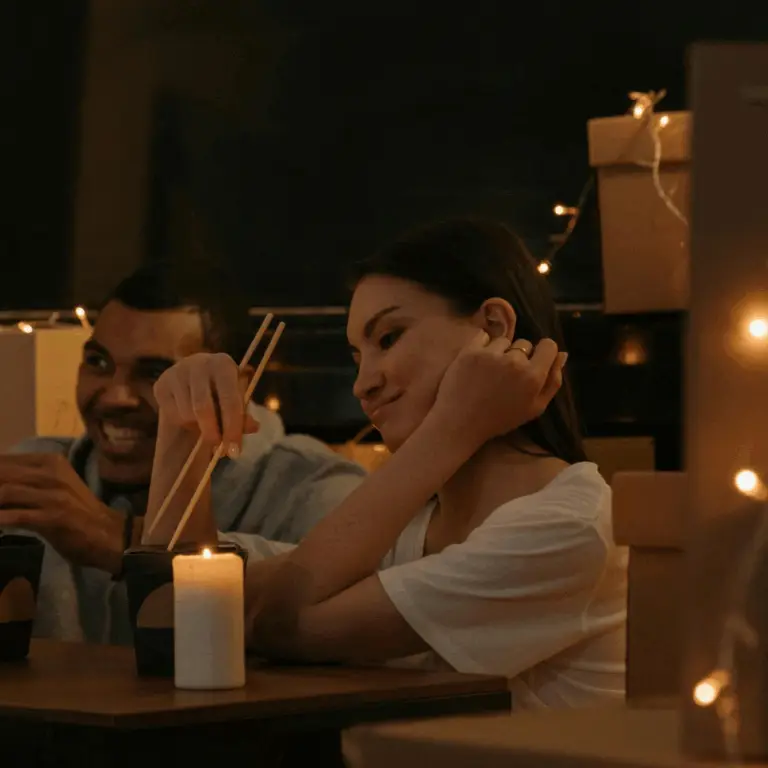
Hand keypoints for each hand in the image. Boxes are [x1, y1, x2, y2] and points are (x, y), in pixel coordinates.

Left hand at [0, 454, 127, 573]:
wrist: (108, 535)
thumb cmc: (78, 513)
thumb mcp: (52, 490)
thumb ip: (24, 483)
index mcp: (50, 462)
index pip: (2, 460)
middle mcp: (51, 473)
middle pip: (0, 474)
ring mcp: (53, 494)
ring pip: (4, 493)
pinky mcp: (54, 516)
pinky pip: (14, 517)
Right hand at [153, 353, 259, 454]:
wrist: (195, 379)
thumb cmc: (222, 392)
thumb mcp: (236, 401)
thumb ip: (243, 416)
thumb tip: (254, 427)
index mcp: (223, 364)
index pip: (229, 399)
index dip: (233, 427)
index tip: (235, 451)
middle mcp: (198, 363)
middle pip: (203, 408)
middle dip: (212, 434)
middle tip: (218, 451)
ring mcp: (176, 372)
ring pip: (186, 414)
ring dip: (197, 428)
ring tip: (205, 425)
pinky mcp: (161, 384)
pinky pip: (172, 415)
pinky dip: (184, 424)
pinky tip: (190, 417)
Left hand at [431, 330, 566, 448]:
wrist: (460, 422)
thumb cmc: (499, 419)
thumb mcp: (535, 408)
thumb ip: (553, 381)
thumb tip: (563, 354)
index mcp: (533, 376)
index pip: (549, 345)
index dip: (543, 352)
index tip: (534, 362)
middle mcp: (514, 361)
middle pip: (525, 344)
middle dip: (519, 356)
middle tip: (506, 375)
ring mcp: (490, 354)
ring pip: (504, 341)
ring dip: (500, 351)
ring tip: (490, 370)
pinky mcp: (469, 350)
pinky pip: (483, 335)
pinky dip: (482, 344)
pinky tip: (479, 361)